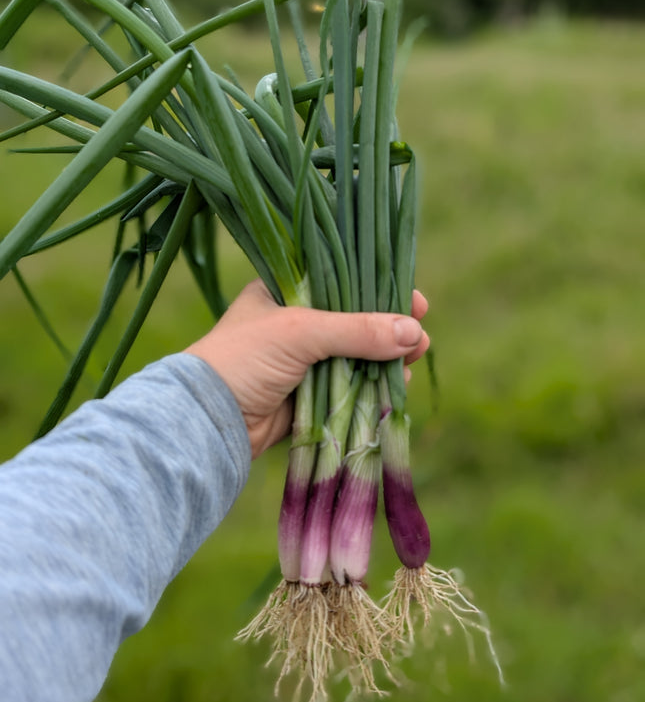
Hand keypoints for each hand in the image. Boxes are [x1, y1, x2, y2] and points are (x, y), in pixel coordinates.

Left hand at [185, 280, 429, 458]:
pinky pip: (350, 387)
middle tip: (419, 337)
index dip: (381, 290)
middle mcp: (297, 322)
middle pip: (358, 320)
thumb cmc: (245, 358)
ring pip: (358, 356)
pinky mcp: (309, 394)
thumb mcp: (302, 332)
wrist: (209, 420)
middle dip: (391, 329)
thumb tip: (414, 332)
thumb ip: (357, 330)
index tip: (415, 301)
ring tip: (411, 361)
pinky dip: (372, 388)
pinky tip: (394, 386)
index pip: (345, 281)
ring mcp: (303, 360)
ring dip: (386, 360)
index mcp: (287, 291)